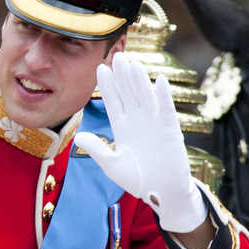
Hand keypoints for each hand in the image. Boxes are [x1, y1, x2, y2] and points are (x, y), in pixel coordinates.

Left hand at [74, 53, 206, 232]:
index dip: (107, 85)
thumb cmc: (138, 180)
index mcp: (122, 126)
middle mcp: (137, 120)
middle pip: (128, 92)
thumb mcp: (113, 165)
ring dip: (139, 80)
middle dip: (122, 75)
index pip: (113, 100)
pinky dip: (163, 95)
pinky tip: (159, 80)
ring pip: (145, 96)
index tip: (100, 68)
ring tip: (133, 63)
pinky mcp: (170, 129)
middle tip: (117, 55)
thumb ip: (97, 150)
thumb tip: (78, 137)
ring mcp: (154, 122)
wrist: (162, 192)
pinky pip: (166, 108)